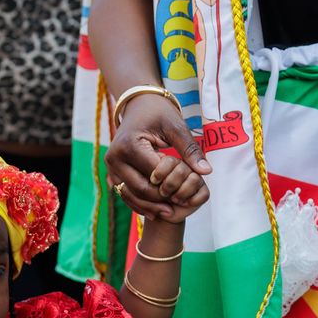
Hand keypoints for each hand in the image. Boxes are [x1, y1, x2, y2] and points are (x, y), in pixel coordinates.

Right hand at [107, 95, 210, 221]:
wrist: (138, 105)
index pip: (154, 175)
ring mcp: (110, 166)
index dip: (172, 186)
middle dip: (161, 200)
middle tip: (180, 208)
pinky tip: (155, 210)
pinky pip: (124, 192)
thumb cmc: (159, 113)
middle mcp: (115, 157)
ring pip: (130, 195)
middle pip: (140, 189)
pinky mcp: (111, 171)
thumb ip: (190, 149)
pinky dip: (139, 203)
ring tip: (169, 213)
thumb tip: (206, 171)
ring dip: (149, 206)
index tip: (189, 194)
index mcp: (130, 145)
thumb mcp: (176, 127)